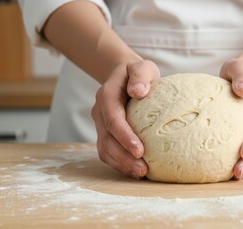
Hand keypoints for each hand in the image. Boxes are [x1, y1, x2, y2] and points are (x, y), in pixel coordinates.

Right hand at [91, 60, 159, 178]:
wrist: (125, 77)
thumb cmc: (138, 74)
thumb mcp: (142, 67)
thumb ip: (140, 75)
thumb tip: (138, 92)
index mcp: (107, 95)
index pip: (113, 119)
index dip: (124, 136)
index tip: (140, 150)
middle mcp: (100, 112)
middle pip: (107, 139)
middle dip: (124, 157)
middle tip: (143, 169)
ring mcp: (100, 125)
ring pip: (105, 149)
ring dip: (121, 164)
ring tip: (141, 174)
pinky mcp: (105, 134)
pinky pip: (108, 152)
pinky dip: (120, 164)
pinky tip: (135, 171)